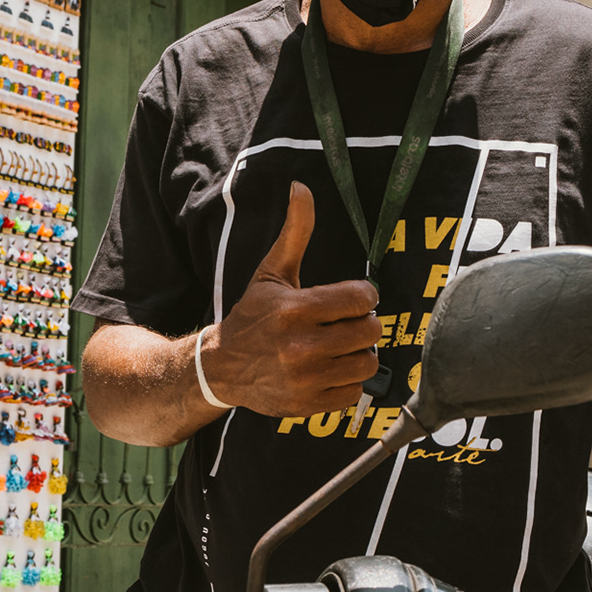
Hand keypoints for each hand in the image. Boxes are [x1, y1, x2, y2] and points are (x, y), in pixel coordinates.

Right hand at [200, 182, 380, 416]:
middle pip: (370, 331)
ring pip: (367, 362)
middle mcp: (301, 346)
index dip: (364, 296)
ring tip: (339, 347)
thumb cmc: (253, 316)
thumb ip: (295, 233)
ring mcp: (306, 378)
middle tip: (346, 323)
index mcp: (295, 309)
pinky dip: (348, 381)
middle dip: (363, 324)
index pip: (361, 298)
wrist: (222, 368)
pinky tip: (330, 370)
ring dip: (358, 353)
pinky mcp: (309, 404)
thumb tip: (301, 186)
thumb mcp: (271, 273)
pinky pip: (354, 392)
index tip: (354, 298)